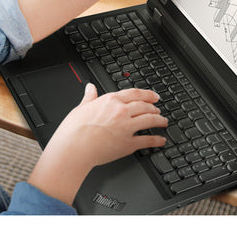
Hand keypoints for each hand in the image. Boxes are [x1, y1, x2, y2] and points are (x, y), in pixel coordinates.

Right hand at [28, 84, 167, 204]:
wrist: (73, 149)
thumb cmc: (74, 130)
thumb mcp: (81, 107)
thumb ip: (89, 97)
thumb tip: (90, 87)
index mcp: (110, 100)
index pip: (135, 93)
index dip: (147, 94)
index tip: (154, 96)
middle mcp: (121, 111)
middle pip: (144, 106)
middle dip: (154, 107)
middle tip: (158, 109)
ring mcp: (126, 127)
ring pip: (149, 120)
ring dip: (159, 120)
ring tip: (163, 121)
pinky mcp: (128, 144)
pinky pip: (147, 140)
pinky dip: (156, 140)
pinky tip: (161, 140)